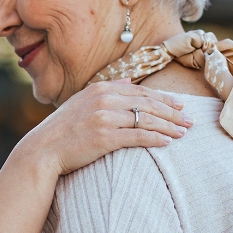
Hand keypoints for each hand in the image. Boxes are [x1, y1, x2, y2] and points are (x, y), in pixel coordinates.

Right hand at [19, 79, 192, 176]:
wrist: (42, 150)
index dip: (163, 98)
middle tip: (189, 120)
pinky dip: (156, 139)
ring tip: (183, 133)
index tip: (179, 105)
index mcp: (100, 89)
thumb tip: (126, 81)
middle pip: (148, 103)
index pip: (140, 91)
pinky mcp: (105, 137)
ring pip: (147, 119)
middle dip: (172, 112)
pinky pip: (138, 136)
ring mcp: (105, 118)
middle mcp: (104, 99)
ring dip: (169, 126)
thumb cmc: (62, 130)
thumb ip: (105, 90)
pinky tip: (168, 142)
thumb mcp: (81, 102)